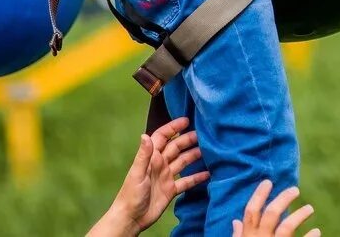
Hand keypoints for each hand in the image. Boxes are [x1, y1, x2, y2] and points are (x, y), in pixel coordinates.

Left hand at [90, 117, 208, 236]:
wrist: (132, 218)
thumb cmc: (131, 194)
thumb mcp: (137, 173)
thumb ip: (144, 155)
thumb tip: (145, 135)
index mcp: (151, 158)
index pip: (162, 137)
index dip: (173, 128)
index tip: (186, 120)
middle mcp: (160, 164)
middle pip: (175, 148)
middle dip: (187, 139)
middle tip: (203, 134)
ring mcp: (166, 176)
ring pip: (182, 162)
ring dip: (194, 155)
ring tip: (208, 150)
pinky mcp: (171, 190)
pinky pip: (186, 181)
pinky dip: (196, 177)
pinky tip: (207, 174)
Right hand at [232, 181, 318, 236]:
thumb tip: (235, 221)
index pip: (251, 212)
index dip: (259, 195)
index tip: (268, 182)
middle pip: (271, 214)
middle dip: (283, 199)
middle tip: (296, 190)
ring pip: (286, 228)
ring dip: (299, 216)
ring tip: (310, 209)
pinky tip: (316, 232)